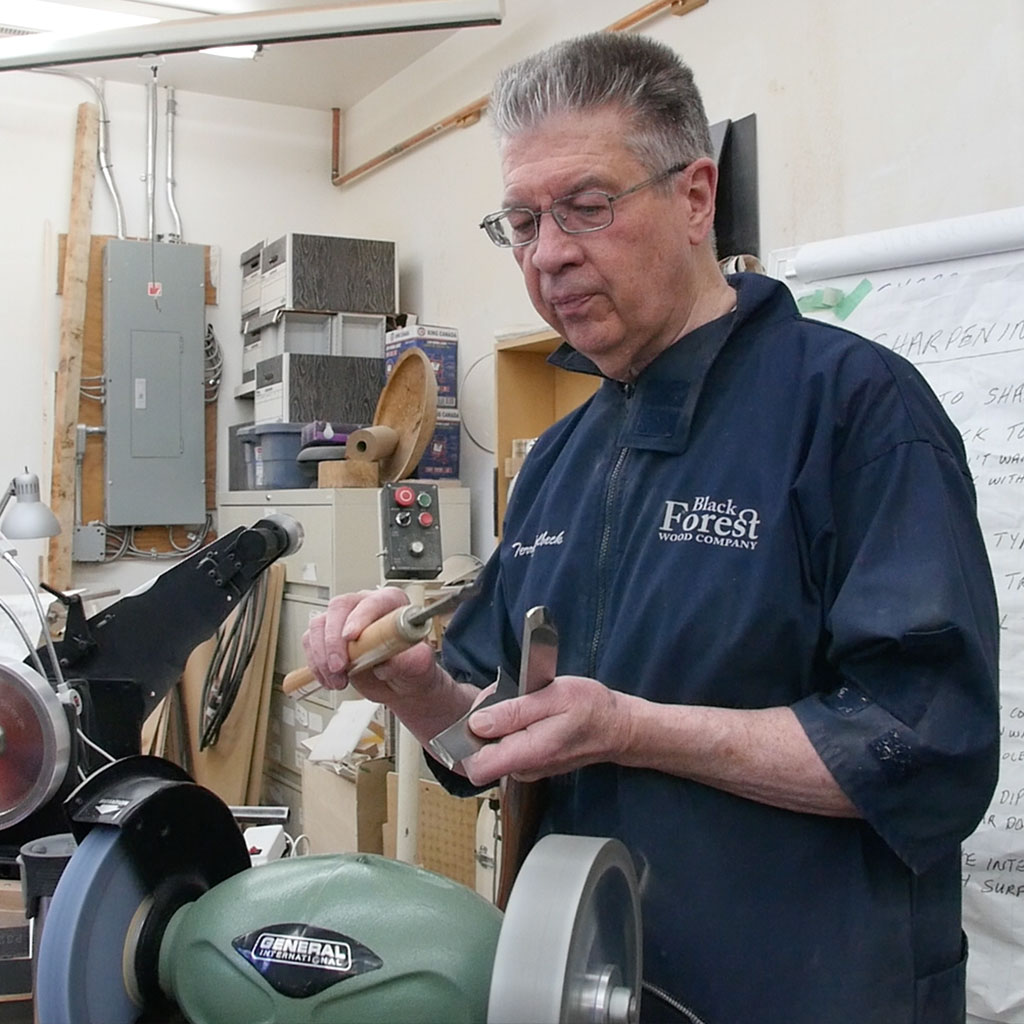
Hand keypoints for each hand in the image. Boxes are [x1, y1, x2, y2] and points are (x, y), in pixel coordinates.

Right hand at [302, 588, 438, 702]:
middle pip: (338, 608)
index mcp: (391, 603)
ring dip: (322, 656)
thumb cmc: (412, 666)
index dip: (359, 618)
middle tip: (339, 666)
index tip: (351, 637)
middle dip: (333, 640)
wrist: (401, 683)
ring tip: (338, 679)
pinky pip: (311, 643)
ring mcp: (343, 620)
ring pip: (319, 625)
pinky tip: (330, 679)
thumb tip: (387, 663)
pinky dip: (316, 664)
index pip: (372, 602)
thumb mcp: (419, 665)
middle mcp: (364, 606)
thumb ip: (407, 662)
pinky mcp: (328, 638)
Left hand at [460, 674, 632, 785]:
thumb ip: (514, 711)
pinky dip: (511, 725)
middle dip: (484, 719)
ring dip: (499, 720)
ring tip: (522, 699)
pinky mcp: (531, 762)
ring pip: (493, 746)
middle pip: (481, 752)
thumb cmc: (591, 708)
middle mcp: (525, 768)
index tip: (480, 712)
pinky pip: (508, 745)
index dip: (467, 740)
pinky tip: (529, 710)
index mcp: (529, 753)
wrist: (618, 727)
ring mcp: (528, 768)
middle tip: (505, 693)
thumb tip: (477, 723)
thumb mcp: (553, 696)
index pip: (476, 768)